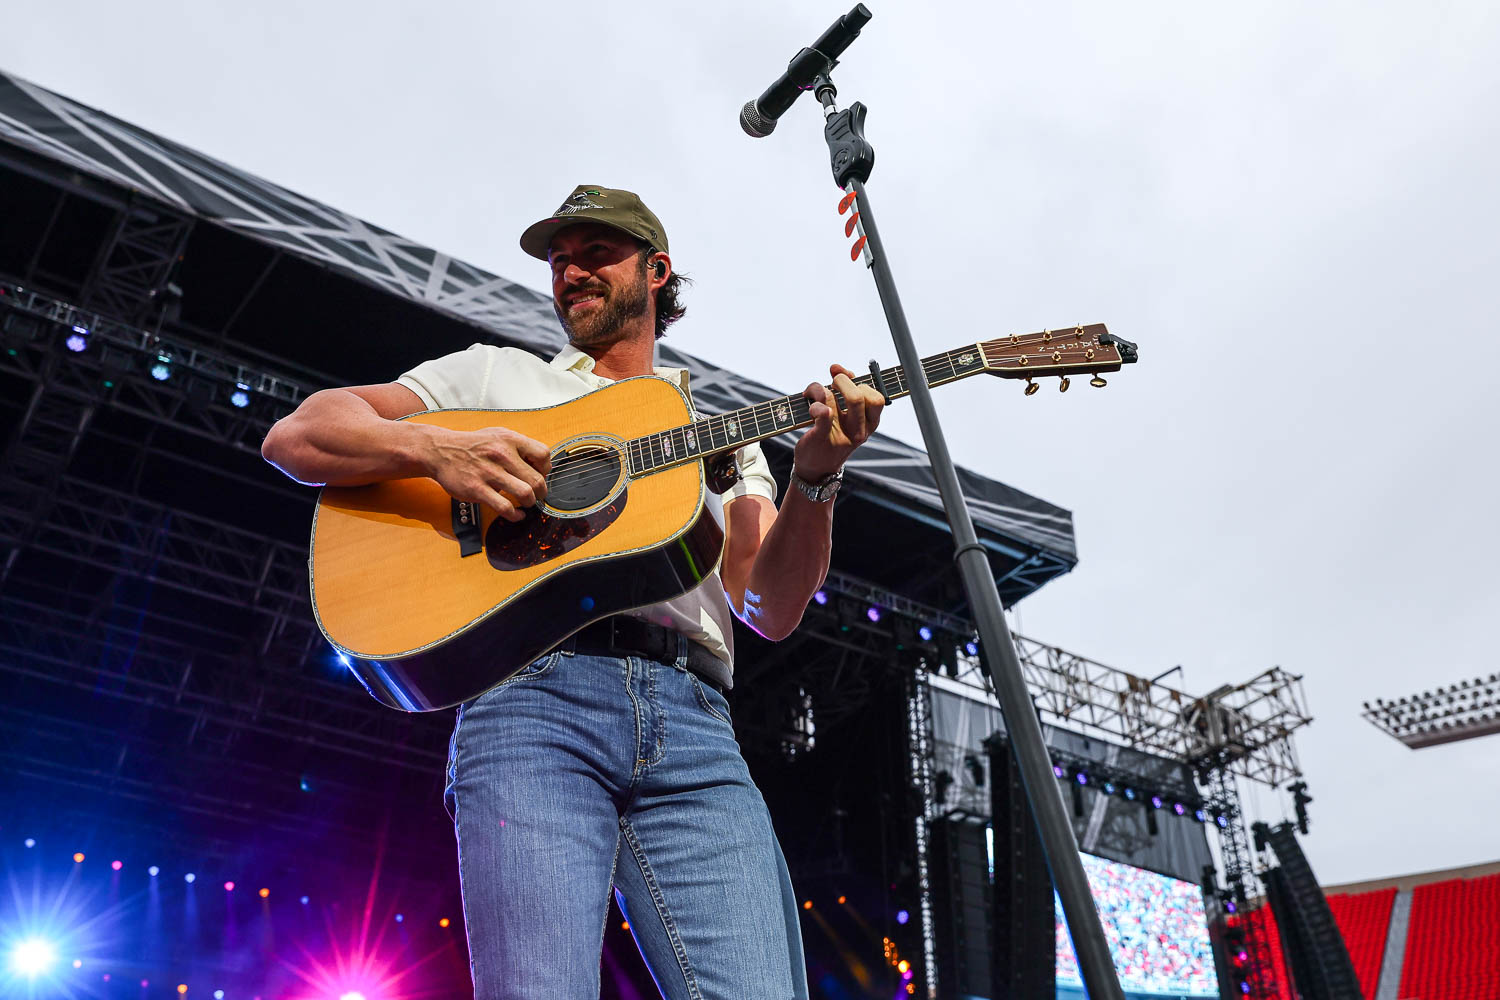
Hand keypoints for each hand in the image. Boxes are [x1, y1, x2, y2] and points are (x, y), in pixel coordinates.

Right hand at [423, 425, 550, 522]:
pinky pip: (505, 507)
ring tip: (526, 503)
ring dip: (530, 503)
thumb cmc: (472, 445)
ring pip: (525, 493)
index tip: (541, 475)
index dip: (546, 468)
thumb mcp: (497, 435)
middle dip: (541, 492)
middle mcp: (501, 454)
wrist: (440, 450)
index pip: (543, 454)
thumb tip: (541, 464)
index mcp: (509, 439)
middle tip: (537, 495)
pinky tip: (516, 514)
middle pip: (537, 479)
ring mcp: (489, 472)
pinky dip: (515, 515)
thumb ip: (518, 446)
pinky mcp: (477, 489)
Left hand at [794, 364, 884, 480]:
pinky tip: (809, 406)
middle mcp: (859, 431)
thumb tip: (837, 368)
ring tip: (811, 393)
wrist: (817, 468)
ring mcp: (841, 435)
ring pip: (831, 398)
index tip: (847, 377)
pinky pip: (820, 412)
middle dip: (841, 380)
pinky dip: (814, 404)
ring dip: (818, 388)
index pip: (877, 398)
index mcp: (870, 424)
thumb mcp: (847, 416)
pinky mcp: (822, 438)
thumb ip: (847, 391)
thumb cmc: (833, 435)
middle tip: (831, 382)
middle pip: (857, 396)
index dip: (861, 382)